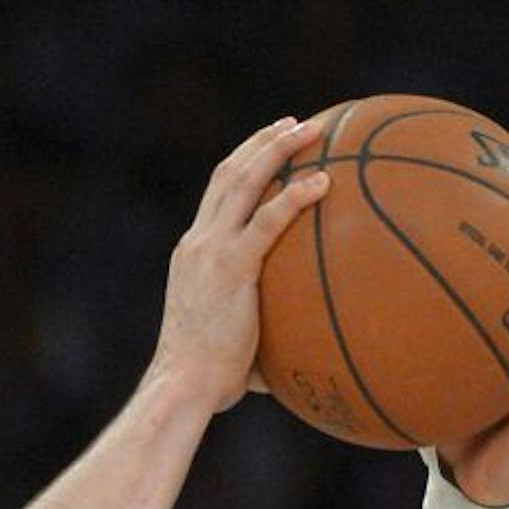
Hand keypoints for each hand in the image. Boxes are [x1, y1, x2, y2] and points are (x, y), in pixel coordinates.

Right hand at [151, 117, 331, 411]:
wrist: (183, 384)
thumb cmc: (209, 379)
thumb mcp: (234, 339)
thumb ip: (264, 325)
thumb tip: (306, 342)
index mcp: (193, 253)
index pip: (216, 195)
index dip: (243, 163)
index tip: (269, 146)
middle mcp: (198, 242)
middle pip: (228, 173)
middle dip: (262, 142)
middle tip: (295, 124)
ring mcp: (211, 250)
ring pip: (243, 181)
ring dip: (278, 150)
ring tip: (313, 130)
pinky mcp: (230, 266)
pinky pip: (267, 220)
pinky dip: (295, 196)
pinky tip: (325, 183)